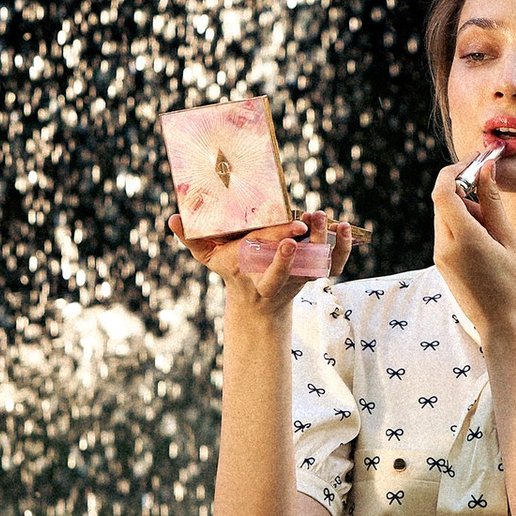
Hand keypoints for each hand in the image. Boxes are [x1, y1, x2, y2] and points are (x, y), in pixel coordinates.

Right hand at [173, 212, 352, 320]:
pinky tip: (342, 226)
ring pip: (321, 263)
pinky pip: (335, 262)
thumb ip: (191, 238)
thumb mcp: (208, 257)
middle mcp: (284, 279)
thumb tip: (173, 219)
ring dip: (325, 240)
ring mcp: (302, 275)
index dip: (283, 257)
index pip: (274, 270)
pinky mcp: (315, 269)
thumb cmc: (231, 269)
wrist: (256, 300)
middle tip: (308, 220)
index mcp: (259, 279)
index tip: (289, 236)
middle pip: (301, 267)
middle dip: (307, 247)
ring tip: (320, 215)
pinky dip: (342, 247)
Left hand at [432, 152, 515, 345]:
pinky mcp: (442, 264)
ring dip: (465, 210)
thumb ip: (493, 203)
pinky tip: (485, 241)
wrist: (503, 325)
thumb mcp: (509, 240)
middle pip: (443, 202)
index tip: (474, 162)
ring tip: (494, 230)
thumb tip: (486, 170)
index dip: (454, 171)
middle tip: (491, 192)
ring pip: (444, 217)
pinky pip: (446, 233)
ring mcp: (440, 257)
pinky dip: (462, 226)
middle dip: (464, 190)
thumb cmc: (514, 284)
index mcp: (463, 238)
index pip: (443, 191)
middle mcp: (444, 246)